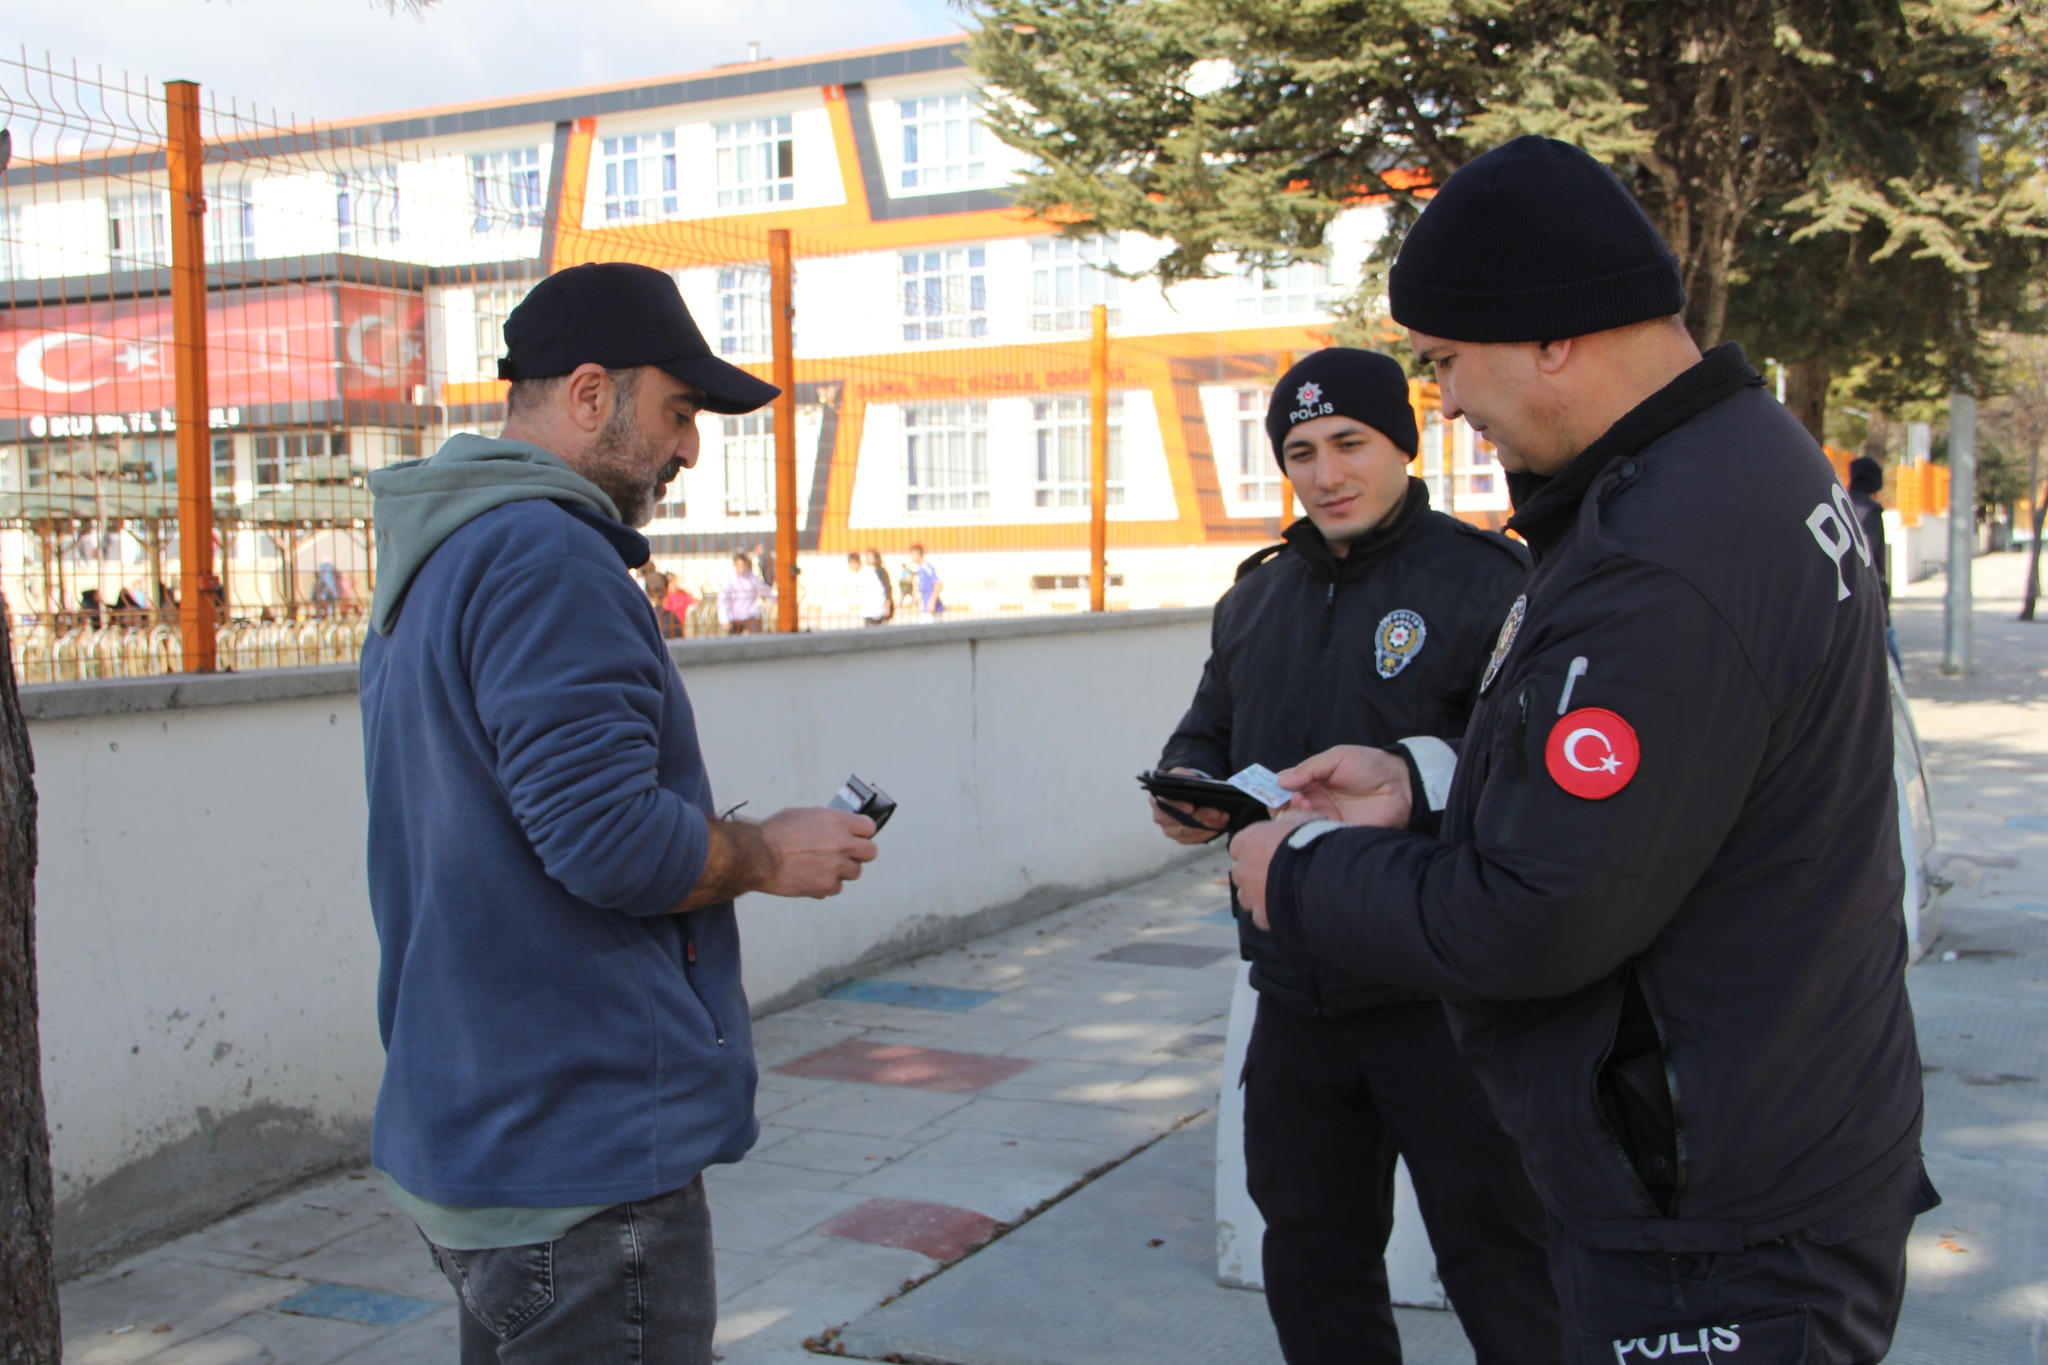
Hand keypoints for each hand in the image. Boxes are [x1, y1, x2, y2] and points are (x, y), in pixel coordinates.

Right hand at [757, 807, 877, 898]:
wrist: (758, 856)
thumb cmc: (774, 834)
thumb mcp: (802, 815)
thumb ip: (825, 821)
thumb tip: (835, 826)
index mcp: (836, 821)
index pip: (869, 827)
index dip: (862, 832)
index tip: (858, 836)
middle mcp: (841, 843)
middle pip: (870, 852)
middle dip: (859, 854)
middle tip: (847, 855)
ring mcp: (836, 865)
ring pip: (854, 872)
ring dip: (842, 871)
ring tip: (823, 867)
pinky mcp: (826, 885)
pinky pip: (836, 888)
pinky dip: (826, 885)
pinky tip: (812, 878)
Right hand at [1150, 767, 1229, 844]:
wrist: (1183, 795)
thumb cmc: (1180, 785)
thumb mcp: (1180, 774)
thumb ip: (1183, 776)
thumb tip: (1192, 781)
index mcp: (1155, 799)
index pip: (1164, 805)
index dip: (1178, 806)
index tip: (1191, 807)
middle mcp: (1159, 817)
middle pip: (1178, 821)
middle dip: (1200, 816)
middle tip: (1217, 812)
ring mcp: (1169, 830)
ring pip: (1187, 832)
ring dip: (1207, 825)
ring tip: (1222, 817)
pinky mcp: (1180, 838)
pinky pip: (1193, 839)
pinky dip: (1207, 833)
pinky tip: (1219, 826)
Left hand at [1228, 811, 1311, 928]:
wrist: (1321, 874)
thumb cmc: (1313, 841)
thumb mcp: (1303, 819)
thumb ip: (1289, 820)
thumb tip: (1289, 818)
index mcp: (1248, 841)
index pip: (1238, 845)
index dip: (1253, 849)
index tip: (1267, 851)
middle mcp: (1243, 867)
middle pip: (1241, 871)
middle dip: (1253, 872)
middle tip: (1276, 872)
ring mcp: (1250, 893)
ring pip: (1246, 895)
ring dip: (1258, 894)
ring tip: (1281, 892)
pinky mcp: (1261, 914)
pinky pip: (1260, 915)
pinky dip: (1269, 913)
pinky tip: (1285, 908)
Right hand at [1279, 746, 1411, 828]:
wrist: (1401, 784)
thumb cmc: (1370, 766)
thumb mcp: (1337, 757)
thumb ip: (1309, 768)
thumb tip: (1280, 780)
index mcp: (1311, 783)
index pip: (1282, 789)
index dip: (1276, 790)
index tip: (1282, 789)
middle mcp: (1315, 803)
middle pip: (1284, 810)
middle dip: (1284, 806)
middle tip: (1297, 799)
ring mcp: (1325, 820)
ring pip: (1297, 826)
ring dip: (1297, 818)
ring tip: (1310, 807)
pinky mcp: (1337, 835)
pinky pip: (1318, 838)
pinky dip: (1312, 832)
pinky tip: (1320, 821)